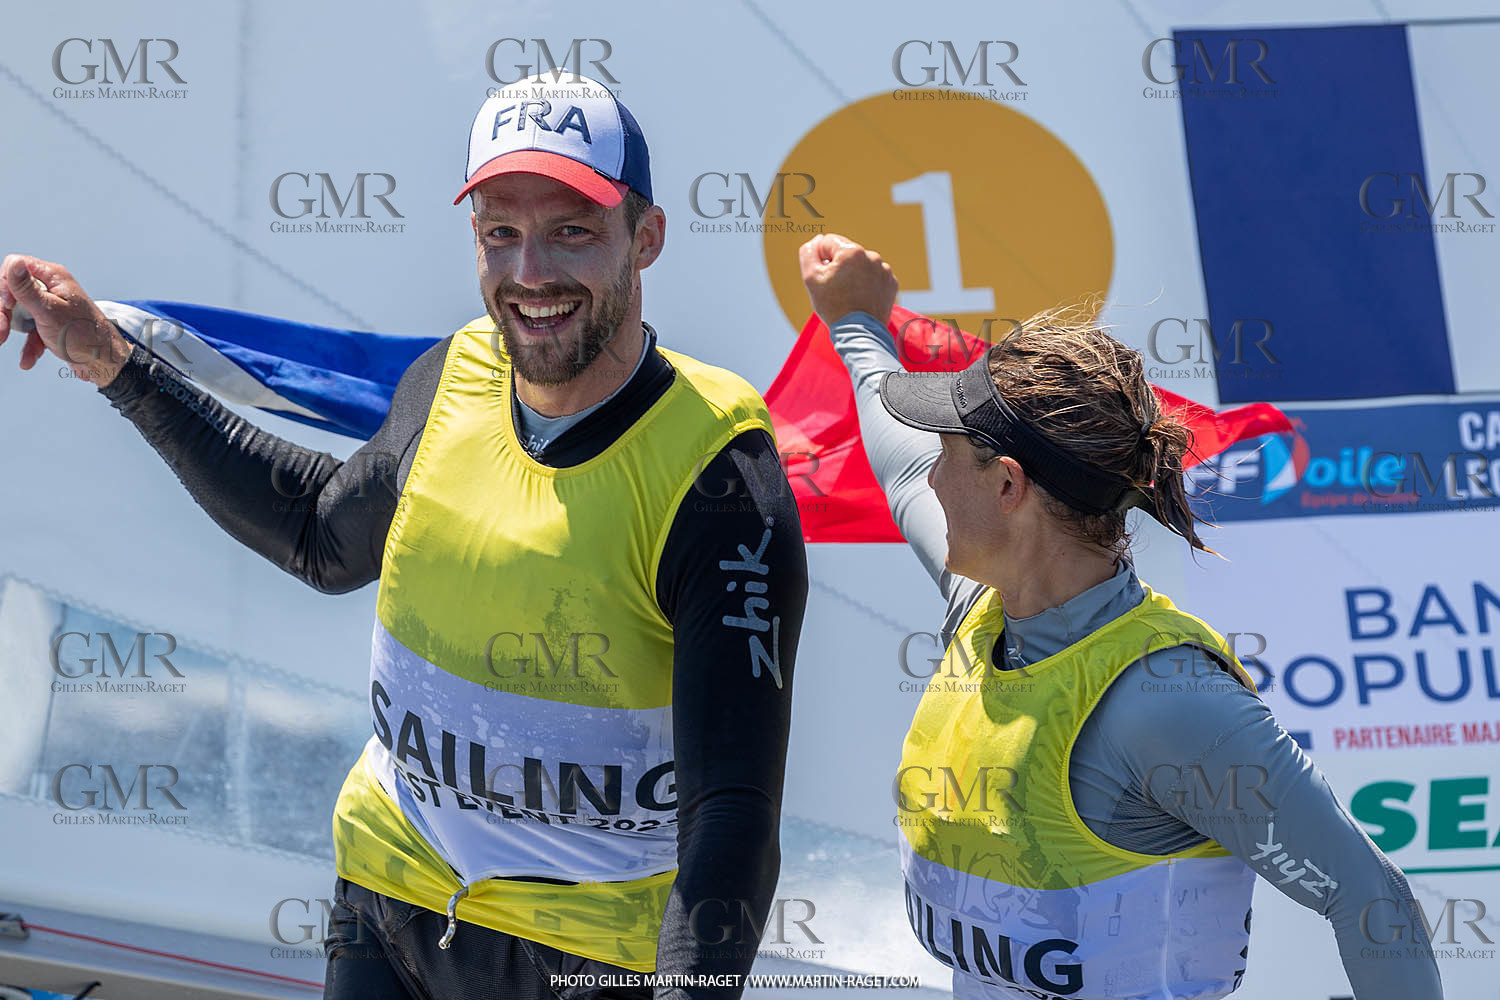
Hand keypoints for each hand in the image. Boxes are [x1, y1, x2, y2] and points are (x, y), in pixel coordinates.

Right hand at [1, 254, 131, 386]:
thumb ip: (27, 289)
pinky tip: (27, 361)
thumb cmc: (83, 335)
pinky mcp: (54, 324)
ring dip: (12, 328)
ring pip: (21, 312)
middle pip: (14, 290)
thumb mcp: (49, 311)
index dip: (5, 283)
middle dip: (4, 311)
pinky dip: (29, 345)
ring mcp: (53, 307)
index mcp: (54, 277)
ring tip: (3, 341)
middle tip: (0, 331)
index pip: (16, 265)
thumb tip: (14, 263)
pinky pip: (33, 330)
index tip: (8, 305)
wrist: (105, 363)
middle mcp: (53, 288)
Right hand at [798, 234, 897, 327]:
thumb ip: (808, 252)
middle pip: (846, 253)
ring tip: (850, 295)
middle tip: (836, 288)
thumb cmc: (833, 306)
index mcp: (851, 252)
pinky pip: (875, 276)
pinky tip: (861, 297)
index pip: (828, 242)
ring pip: (861, 264)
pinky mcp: (891, 282)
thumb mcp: (811, 278)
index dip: (821, 258)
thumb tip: (817, 240)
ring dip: (854, 274)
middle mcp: (871, 256)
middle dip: (839, 266)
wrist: (859, 333)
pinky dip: (867, 283)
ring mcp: (884, 270)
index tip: (824, 276)